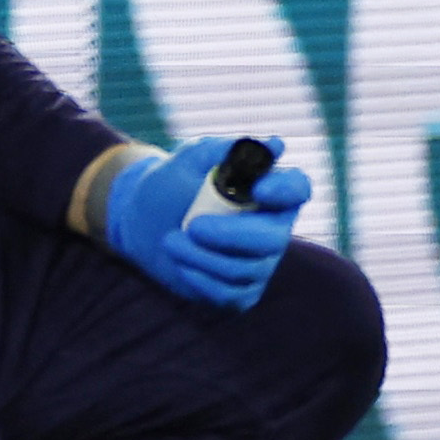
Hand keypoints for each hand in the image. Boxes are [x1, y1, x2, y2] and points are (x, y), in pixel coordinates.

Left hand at [99, 137, 311, 311]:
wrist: (141, 222)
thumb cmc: (172, 184)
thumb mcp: (189, 160)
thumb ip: (225, 151)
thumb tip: (275, 145)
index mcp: (269, 191)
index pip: (297, 188)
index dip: (285, 190)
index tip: (258, 189)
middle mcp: (274, 228)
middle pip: (272, 238)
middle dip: (231, 235)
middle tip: (191, 226)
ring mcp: (261, 263)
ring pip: (244, 268)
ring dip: (200, 255)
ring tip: (169, 239)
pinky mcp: (242, 292)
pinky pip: (229, 293)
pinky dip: (198, 278)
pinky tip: (179, 262)